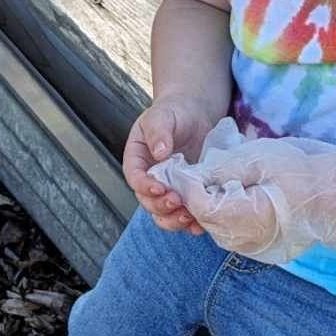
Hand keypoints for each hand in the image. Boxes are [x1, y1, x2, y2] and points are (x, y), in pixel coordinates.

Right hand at [122, 95, 220, 234]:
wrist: (196, 115)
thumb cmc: (175, 112)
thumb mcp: (163, 115)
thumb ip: (159, 132)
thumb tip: (160, 152)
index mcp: (137, 160)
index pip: (135, 178)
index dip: (144, 186)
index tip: (159, 188)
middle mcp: (150, 179)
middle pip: (148, 201)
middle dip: (161, 206)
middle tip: (177, 202)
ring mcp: (169, 189)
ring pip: (164, 214)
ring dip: (175, 220)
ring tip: (189, 217)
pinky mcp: (187, 195)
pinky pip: (185, 214)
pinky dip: (192, 223)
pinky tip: (201, 224)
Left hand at [148, 118, 335, 261]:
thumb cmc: (303, 171)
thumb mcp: (260, 159)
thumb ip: (223, 169)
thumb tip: (193, 176)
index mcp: (245, 217)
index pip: (200, 205)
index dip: (189, 185)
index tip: (185, 166)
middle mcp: (245, 239)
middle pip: (205, 218)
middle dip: (196, 196)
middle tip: (196, 171)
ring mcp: (252, 246)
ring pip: (216, 226)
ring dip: (210, 204)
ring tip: (217, 180)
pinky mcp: (259, 245)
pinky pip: (231, 231)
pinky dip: (225, 213)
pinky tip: (235, 195)